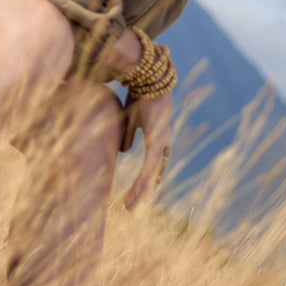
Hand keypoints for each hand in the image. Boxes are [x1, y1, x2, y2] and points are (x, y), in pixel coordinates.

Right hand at [121, 88, 173, 209]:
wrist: (148, 79)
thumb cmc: (140, 95)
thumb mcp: (130, 119)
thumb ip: (128, 136)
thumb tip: (124, 152)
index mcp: (156, 139)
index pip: (151, 165)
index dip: (144, 181)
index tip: (136, 195)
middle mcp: (161, 143)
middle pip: (152, 174)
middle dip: (140, 191)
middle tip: (130, 207)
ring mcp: (160, 143)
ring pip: (151, 173)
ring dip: (140, 190)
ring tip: (130, 205)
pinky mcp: (156, 140)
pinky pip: (150, 164)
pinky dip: (144, 179)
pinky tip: (140, 191)